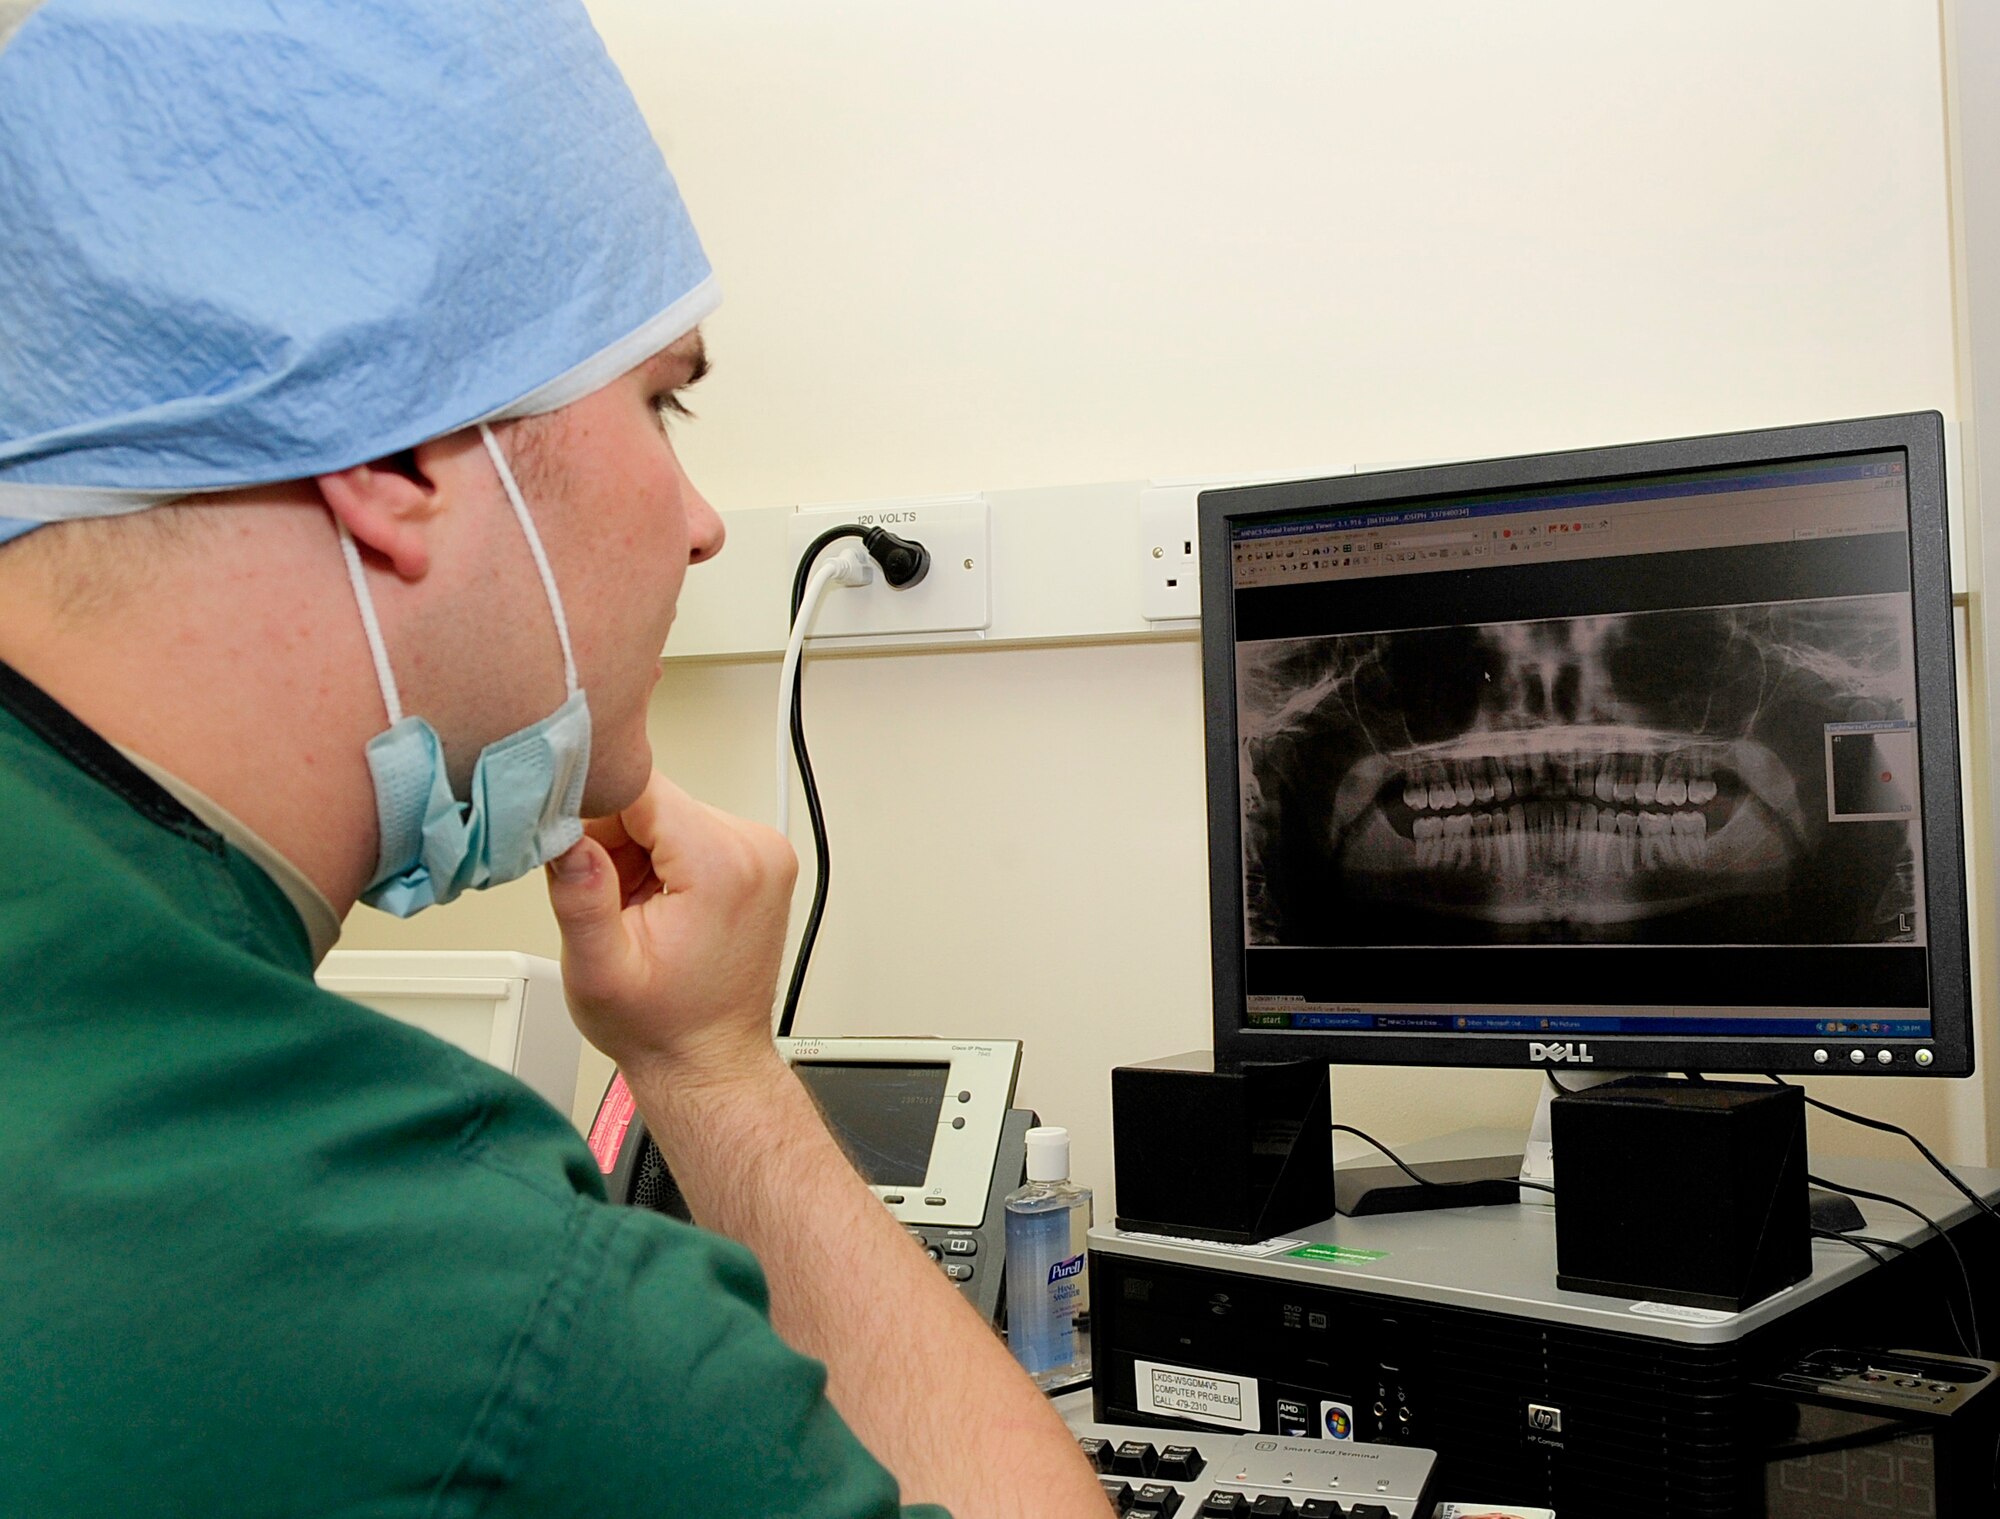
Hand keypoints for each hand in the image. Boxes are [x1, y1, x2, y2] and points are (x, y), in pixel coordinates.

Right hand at [544, 771, 797, 1083]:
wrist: (707, 1058)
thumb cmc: (664, 1026)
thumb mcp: (599, 972)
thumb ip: (580, 897)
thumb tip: (563, 835)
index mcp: (724, 865)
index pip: (640, 786)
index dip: (593, 815)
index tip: (576, 855)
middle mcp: (756, 847)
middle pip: (654, 799)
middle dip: (616, 842)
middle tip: (614, 905)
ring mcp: (763, 851)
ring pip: (668, 812)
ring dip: (637, 853)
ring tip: (639, 912)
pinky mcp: (757, 859)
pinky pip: (689, 831)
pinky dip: (662, 860)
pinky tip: (659, 906)